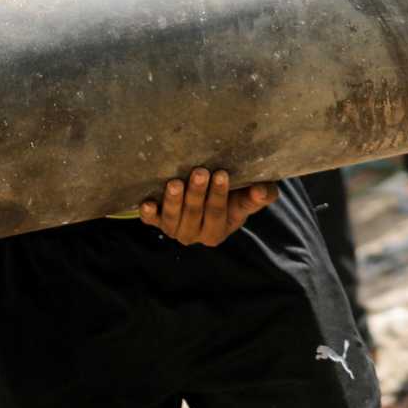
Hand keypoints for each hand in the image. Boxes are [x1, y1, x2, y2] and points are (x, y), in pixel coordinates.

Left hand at [139, 168, 274, 245]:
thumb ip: (260, 197)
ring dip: (173, 200)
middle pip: (194, 214)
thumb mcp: (248, 200)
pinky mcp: (157, 221)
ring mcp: (174, 229)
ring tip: (175, 183)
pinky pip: (151, 220)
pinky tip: (146, 203)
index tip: (222, 174)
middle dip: (196, 193)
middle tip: (199, 172)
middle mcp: (194, 235)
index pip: (218, 213)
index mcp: (217, 232)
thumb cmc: (233, 198)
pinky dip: (148, 213)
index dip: (219, 195)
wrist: (209, 200)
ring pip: (172, 217)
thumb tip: (261, 191)